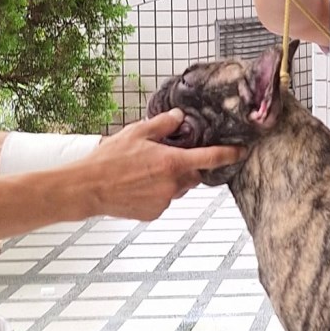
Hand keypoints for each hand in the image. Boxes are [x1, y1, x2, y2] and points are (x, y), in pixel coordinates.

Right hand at [78, 110, 243, 221]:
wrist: (87, 188)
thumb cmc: (109, 159)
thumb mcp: (136, 132)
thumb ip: (162, 124)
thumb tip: (179, 117)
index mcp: (172, 163)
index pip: (211, 158)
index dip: (229, 154)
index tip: (242, 151)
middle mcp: (172, 185)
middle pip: (193, 175)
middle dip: (185, 167)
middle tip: (164, 158)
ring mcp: (163, 202)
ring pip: (177, 189)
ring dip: (170, 180)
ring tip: (144, 172)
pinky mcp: (153, 213)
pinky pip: (163, 201)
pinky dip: (156, 193)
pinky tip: (137, 186)